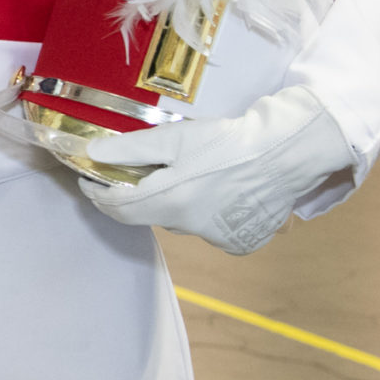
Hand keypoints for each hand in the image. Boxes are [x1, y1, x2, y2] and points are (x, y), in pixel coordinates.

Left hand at [81, 85, 354, 254]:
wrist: (288, 154)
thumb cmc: (229, 141)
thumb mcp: (175, 138)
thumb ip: (131, 149)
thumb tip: (93, 153)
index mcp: (170, 201)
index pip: (118, 207)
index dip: (99, 194)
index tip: (91, 180)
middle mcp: (190, 227)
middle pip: (150, 213)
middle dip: (142, 194)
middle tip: (149, 170)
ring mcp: (217, 238)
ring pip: (182, 221)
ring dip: (178, 203)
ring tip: (197, 175)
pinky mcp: (240, 242)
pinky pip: (211, 229)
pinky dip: (208, 214)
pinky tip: (223, 192)